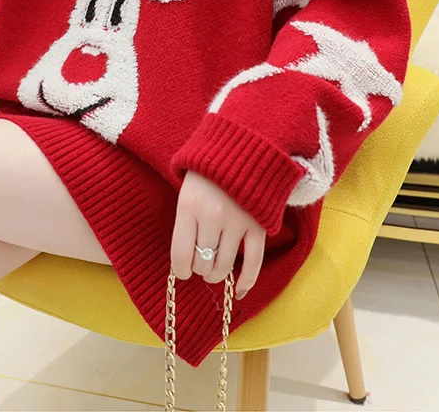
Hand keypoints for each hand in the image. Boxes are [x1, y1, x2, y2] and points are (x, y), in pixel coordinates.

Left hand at [171, 171, 265, 299]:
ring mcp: (237, 222)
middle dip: (199, 268)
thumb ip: (185, 221)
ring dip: (216, 274)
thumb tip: (183, 261)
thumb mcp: (186, 190)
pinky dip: (246, 282)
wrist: (243, 147)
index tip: (182, 271)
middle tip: (200, 262)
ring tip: (213, 269)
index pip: (180, 254)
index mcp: (189, 205)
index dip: (180, 270)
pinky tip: (238, 291)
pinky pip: (253, 263)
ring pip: (223, 267)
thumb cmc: (208, 173)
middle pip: (202, 263)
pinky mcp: (258, 226)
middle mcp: (212, 216)